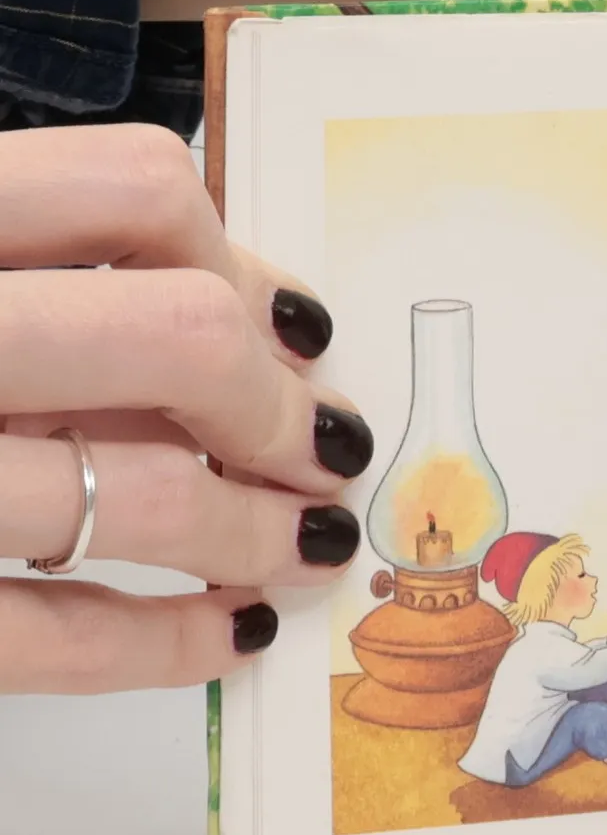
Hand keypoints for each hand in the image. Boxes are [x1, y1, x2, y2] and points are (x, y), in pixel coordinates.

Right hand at [0, 127, 372, 694]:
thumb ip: (55, 284)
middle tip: (323, 454)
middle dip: (282, 412)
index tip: (290, 330)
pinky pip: (68, 638)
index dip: (240, 262)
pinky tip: (234, 638)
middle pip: (182, 339)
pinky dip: (175, 646)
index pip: (133, 188)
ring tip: (302, 551)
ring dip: (260, 533)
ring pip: (152, 497)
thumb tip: (260, 338)